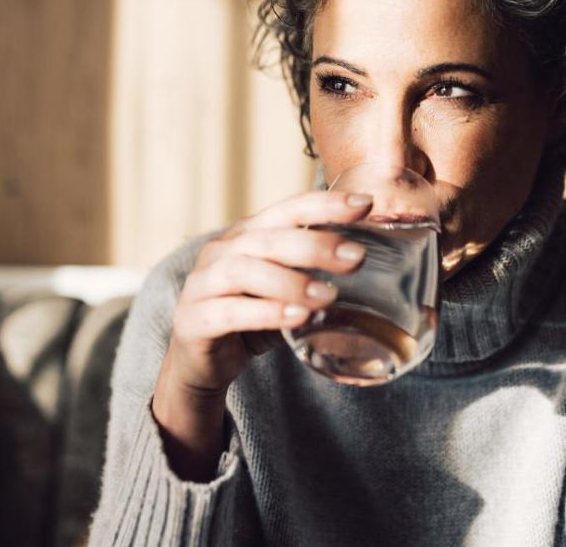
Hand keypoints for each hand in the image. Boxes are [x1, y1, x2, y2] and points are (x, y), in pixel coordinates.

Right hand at [151, 190, 370, 475]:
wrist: (200, 362)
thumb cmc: (249, 317)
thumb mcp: (284, 291)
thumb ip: (313, 275)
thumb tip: (372, 269)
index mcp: (248, 235)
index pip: (288, 209)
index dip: (325, 204)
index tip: (366, 205)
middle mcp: (222, 251)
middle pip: (269, 237)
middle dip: (315, 244)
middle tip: (356, 258)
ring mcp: (203, 283)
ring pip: (246, 270)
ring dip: (291, 281)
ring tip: (328, 296)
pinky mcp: (193, 319)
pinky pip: (230, 311)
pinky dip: (266, 313)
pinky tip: (297, 319)